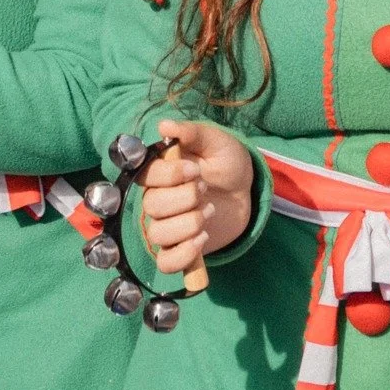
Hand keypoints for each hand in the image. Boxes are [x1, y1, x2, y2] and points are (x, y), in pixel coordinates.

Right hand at [138, 120, 252, 275]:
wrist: (244, 191)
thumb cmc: (226, 161)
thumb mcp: (215, 141)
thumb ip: (191, 132)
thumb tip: (164, 125)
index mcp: (160, 171)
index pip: (146, 176)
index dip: (169, 176)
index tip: (196, 169)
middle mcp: (157, 199)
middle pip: (152, 206)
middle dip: (185, 198)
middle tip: (206, 189)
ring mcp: (167, 225)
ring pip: (159, 235)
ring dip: (189, 224)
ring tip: (210, 211)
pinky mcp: (179, 248)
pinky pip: (166, 263)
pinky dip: (183, 255)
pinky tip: (203, 239)